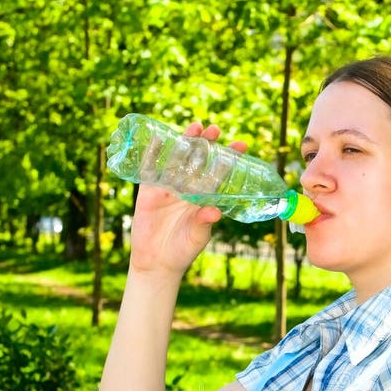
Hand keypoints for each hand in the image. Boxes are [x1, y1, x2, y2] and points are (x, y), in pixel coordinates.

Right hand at [129, 123, 247, 275]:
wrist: (157, 263)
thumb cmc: (183, 250)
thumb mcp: (198, 237)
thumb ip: (205, 223)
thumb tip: (215, 211)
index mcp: (204, 198)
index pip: (219, 174)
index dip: (229, 159)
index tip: (241, 145)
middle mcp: (188, 189)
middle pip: (198, 161)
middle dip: (207, 144)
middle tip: (216, 129)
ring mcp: (168, 187)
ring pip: (177, 159)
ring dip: (185, 142)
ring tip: (196, 127)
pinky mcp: (149, 191)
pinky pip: (150, 168)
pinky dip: (152, 153)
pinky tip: (156, 137)